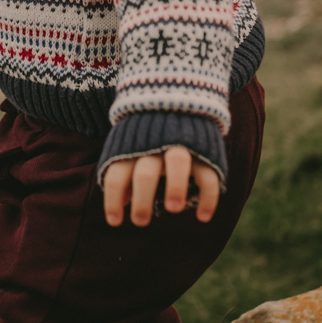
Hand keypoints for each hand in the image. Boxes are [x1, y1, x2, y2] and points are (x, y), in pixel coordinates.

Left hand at [103, 145, 220, 226]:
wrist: (177, 100)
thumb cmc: (146, 136)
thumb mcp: (128, 148)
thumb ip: (123, 173)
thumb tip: (119, 203)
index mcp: (131, 149)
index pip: (117, 176)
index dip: (112, 200)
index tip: (114, 222)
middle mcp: (154, 148)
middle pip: (145, 174)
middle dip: (142, 199)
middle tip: (140, 222)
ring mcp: (181, 147)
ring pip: (177, 164)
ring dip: (175, 187)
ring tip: (172, 209)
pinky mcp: (205, 151)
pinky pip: (209, 174)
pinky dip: (208, 197)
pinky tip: (203, 217)